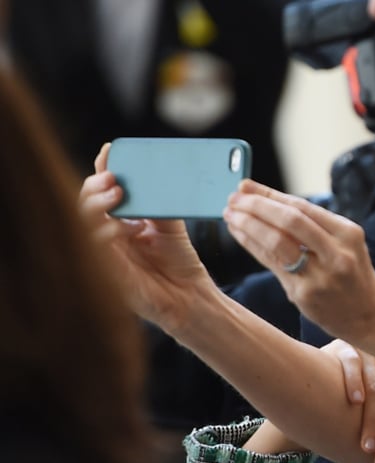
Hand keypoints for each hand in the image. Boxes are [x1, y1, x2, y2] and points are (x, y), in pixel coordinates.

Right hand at [79, 143, 212, 330]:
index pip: (103, 189)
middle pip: (85, 201)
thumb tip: (153, 177)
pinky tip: (123, 227)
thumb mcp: (171, 226)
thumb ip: (159, 203)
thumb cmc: (179, 263)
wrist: (190, 296)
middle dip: (96, 185)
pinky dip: (104, 233)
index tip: (109, 150)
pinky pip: (94, 249)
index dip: (102, 169)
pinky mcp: (107, 272)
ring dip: (97, 204)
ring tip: (118, 194)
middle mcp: (107, 234)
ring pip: (81, 221)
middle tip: (115, 178)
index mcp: (120, 220)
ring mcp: (104, 252)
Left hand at [223, 181, 374, 340]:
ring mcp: (320, 276)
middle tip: (233, 199)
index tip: (245, 186)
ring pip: (276, 242)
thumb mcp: (344, 243)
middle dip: (256, 206)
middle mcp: (337, 253)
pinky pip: (272, 264)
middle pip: (289, 221)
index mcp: (348, 233)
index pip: (302, 207)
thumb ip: (311, 224)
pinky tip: (239, 234)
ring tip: (230, 215)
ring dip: (248, 225)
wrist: (368, 314)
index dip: (270, 195)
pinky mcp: (304, 295)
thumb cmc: (350, 272)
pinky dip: (252, 245)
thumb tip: (264, 197)